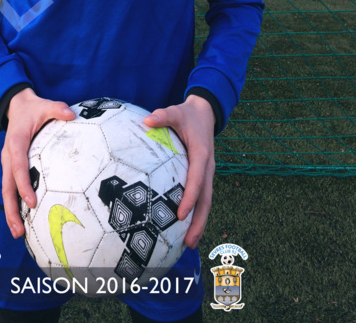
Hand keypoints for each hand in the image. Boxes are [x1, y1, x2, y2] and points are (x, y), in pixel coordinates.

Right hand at [1, 88, 74, 238]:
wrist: (16, 105)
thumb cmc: (33, 108)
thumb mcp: (45, 105)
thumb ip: (58, 109)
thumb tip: (72, 114)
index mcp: (15, 143)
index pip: (18, 167)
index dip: (23, 185)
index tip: (31, 202)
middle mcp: (8, 156)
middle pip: (7, 187)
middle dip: (11, 209)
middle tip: (19, 230)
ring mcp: (7, 163)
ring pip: (6, 191)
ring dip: (10, 212)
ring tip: (18, 233)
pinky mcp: (10, 167)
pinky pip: (10, 187)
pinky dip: (14, 204)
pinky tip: (22, 220)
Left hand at [144, 94, 214, 248]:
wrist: (206, 111)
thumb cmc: (188, 113)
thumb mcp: (176, 111)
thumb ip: (163, 116)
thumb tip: (147, 120)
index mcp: (201, 154)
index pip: (196, 179)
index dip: (190, 197)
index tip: (180, 214)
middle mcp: (207, 167)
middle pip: (206, 199)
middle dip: (199, 221)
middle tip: (189, 242)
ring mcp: (207, 172)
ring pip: (206, 201)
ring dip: (199, 222)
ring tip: (189, 244)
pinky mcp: (203, 175)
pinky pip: (202, 196)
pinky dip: (197, 213)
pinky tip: (186, 227)